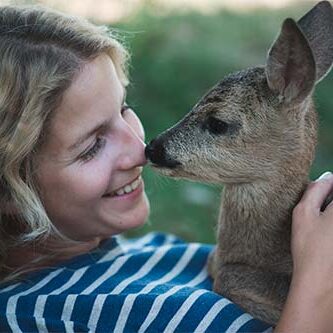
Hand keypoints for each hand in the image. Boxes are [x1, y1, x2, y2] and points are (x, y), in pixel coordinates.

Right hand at [275, 171, 332, 331]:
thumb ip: (315, 190)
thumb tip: (326, 177)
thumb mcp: (304, 213)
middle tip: (322, 215)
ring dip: (331, 218)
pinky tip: (329, 241)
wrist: (320, 283)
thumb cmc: (309, 247)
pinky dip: (332, 232)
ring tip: (325, 231)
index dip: (330, 188)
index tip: (322, 193)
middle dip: (331, 203)